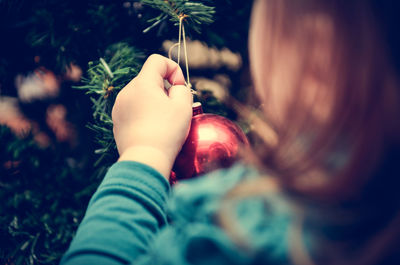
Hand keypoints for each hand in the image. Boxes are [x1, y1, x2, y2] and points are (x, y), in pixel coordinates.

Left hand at [112, 54, 192, 177]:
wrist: (145, 159)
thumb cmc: (167, 131)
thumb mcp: (183, 106)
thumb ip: (182, 89)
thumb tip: (174, 89)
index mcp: (142, 83)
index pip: (157, 60)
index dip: (173, 69)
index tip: (179, 87)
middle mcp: (126, 91)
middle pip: (149, 78)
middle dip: (164, 88)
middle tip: (175, 108)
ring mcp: (119, 107)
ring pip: (141, 95)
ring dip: (154, 101)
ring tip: (163, 121)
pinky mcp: (117, 121)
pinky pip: (133, 109)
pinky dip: (144, 113)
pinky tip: (152, 129)